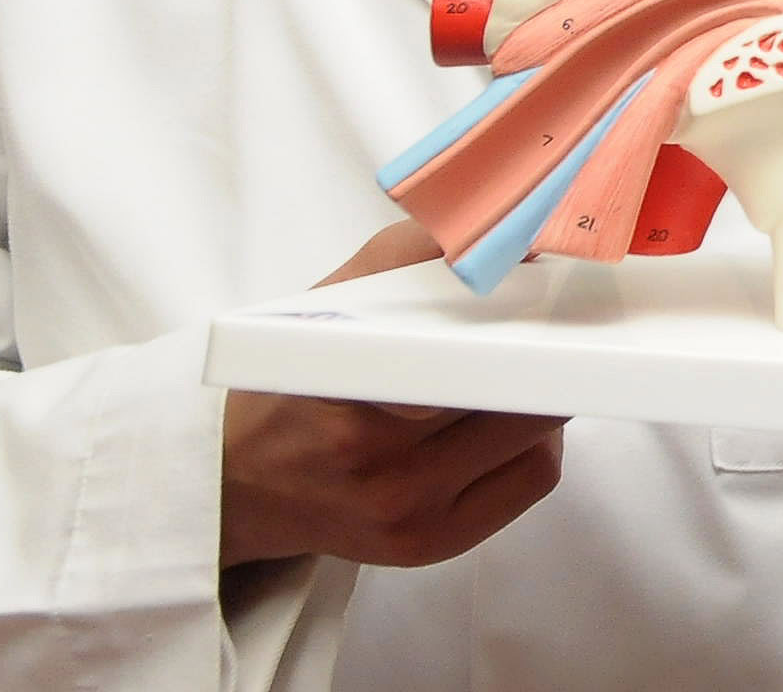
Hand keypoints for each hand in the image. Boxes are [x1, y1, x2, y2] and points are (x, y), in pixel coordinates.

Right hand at [219, 225, 568, 568]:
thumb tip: (521, 239)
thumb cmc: (295, 378)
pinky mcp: (431, 543)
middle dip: (542, 346)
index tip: (546, 287)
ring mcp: (406, 509)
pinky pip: (533, 479)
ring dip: (545, 390)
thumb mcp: (336, 296)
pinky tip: (509, 418)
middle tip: (548, 320)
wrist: (234, 485)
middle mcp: (375, 459)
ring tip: (520, 367)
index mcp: (347, 386)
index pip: (465, 350)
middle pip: (516, 387)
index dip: (520, 316)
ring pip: (536, 430)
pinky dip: (539, 441)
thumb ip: (419, 254)